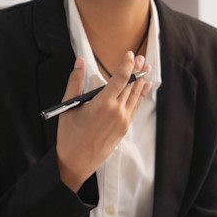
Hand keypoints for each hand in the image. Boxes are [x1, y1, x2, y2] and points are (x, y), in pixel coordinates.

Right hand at [56, 52, 151, 191]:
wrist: (76, 162)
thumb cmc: (69, 135)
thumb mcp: (69, 106)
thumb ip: (75, 82)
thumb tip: (80, 61)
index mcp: (103, 103)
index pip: (120, 78)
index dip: (127, 64)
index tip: (130, 54)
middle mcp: (117, 111)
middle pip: (130, 85)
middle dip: (137, 70)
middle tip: (142, 57)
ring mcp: (123, 120)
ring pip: (135, 96)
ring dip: (141, 81)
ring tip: (147, 68)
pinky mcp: (124, 128)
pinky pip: (135, 107)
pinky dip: (141, 96)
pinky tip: (144, 87)